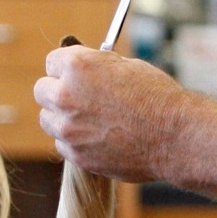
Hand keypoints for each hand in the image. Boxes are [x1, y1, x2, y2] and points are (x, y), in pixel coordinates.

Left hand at [35, 47, 189, 183]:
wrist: (174, 137)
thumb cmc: (157, 98)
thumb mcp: (126, 67)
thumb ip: (97, 69)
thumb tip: (82, 71)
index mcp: (77, 66)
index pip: (52, 62)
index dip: (66, 68)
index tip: (75, 75)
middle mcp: (65, 96)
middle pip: (42, 91)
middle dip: (58, 92)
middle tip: (77, 98)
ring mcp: (68, 129)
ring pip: (48, 120)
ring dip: (62, 119)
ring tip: (89, 120)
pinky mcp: (76, 155)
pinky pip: (63, 145)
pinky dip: (75, 142)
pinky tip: (99, 138)